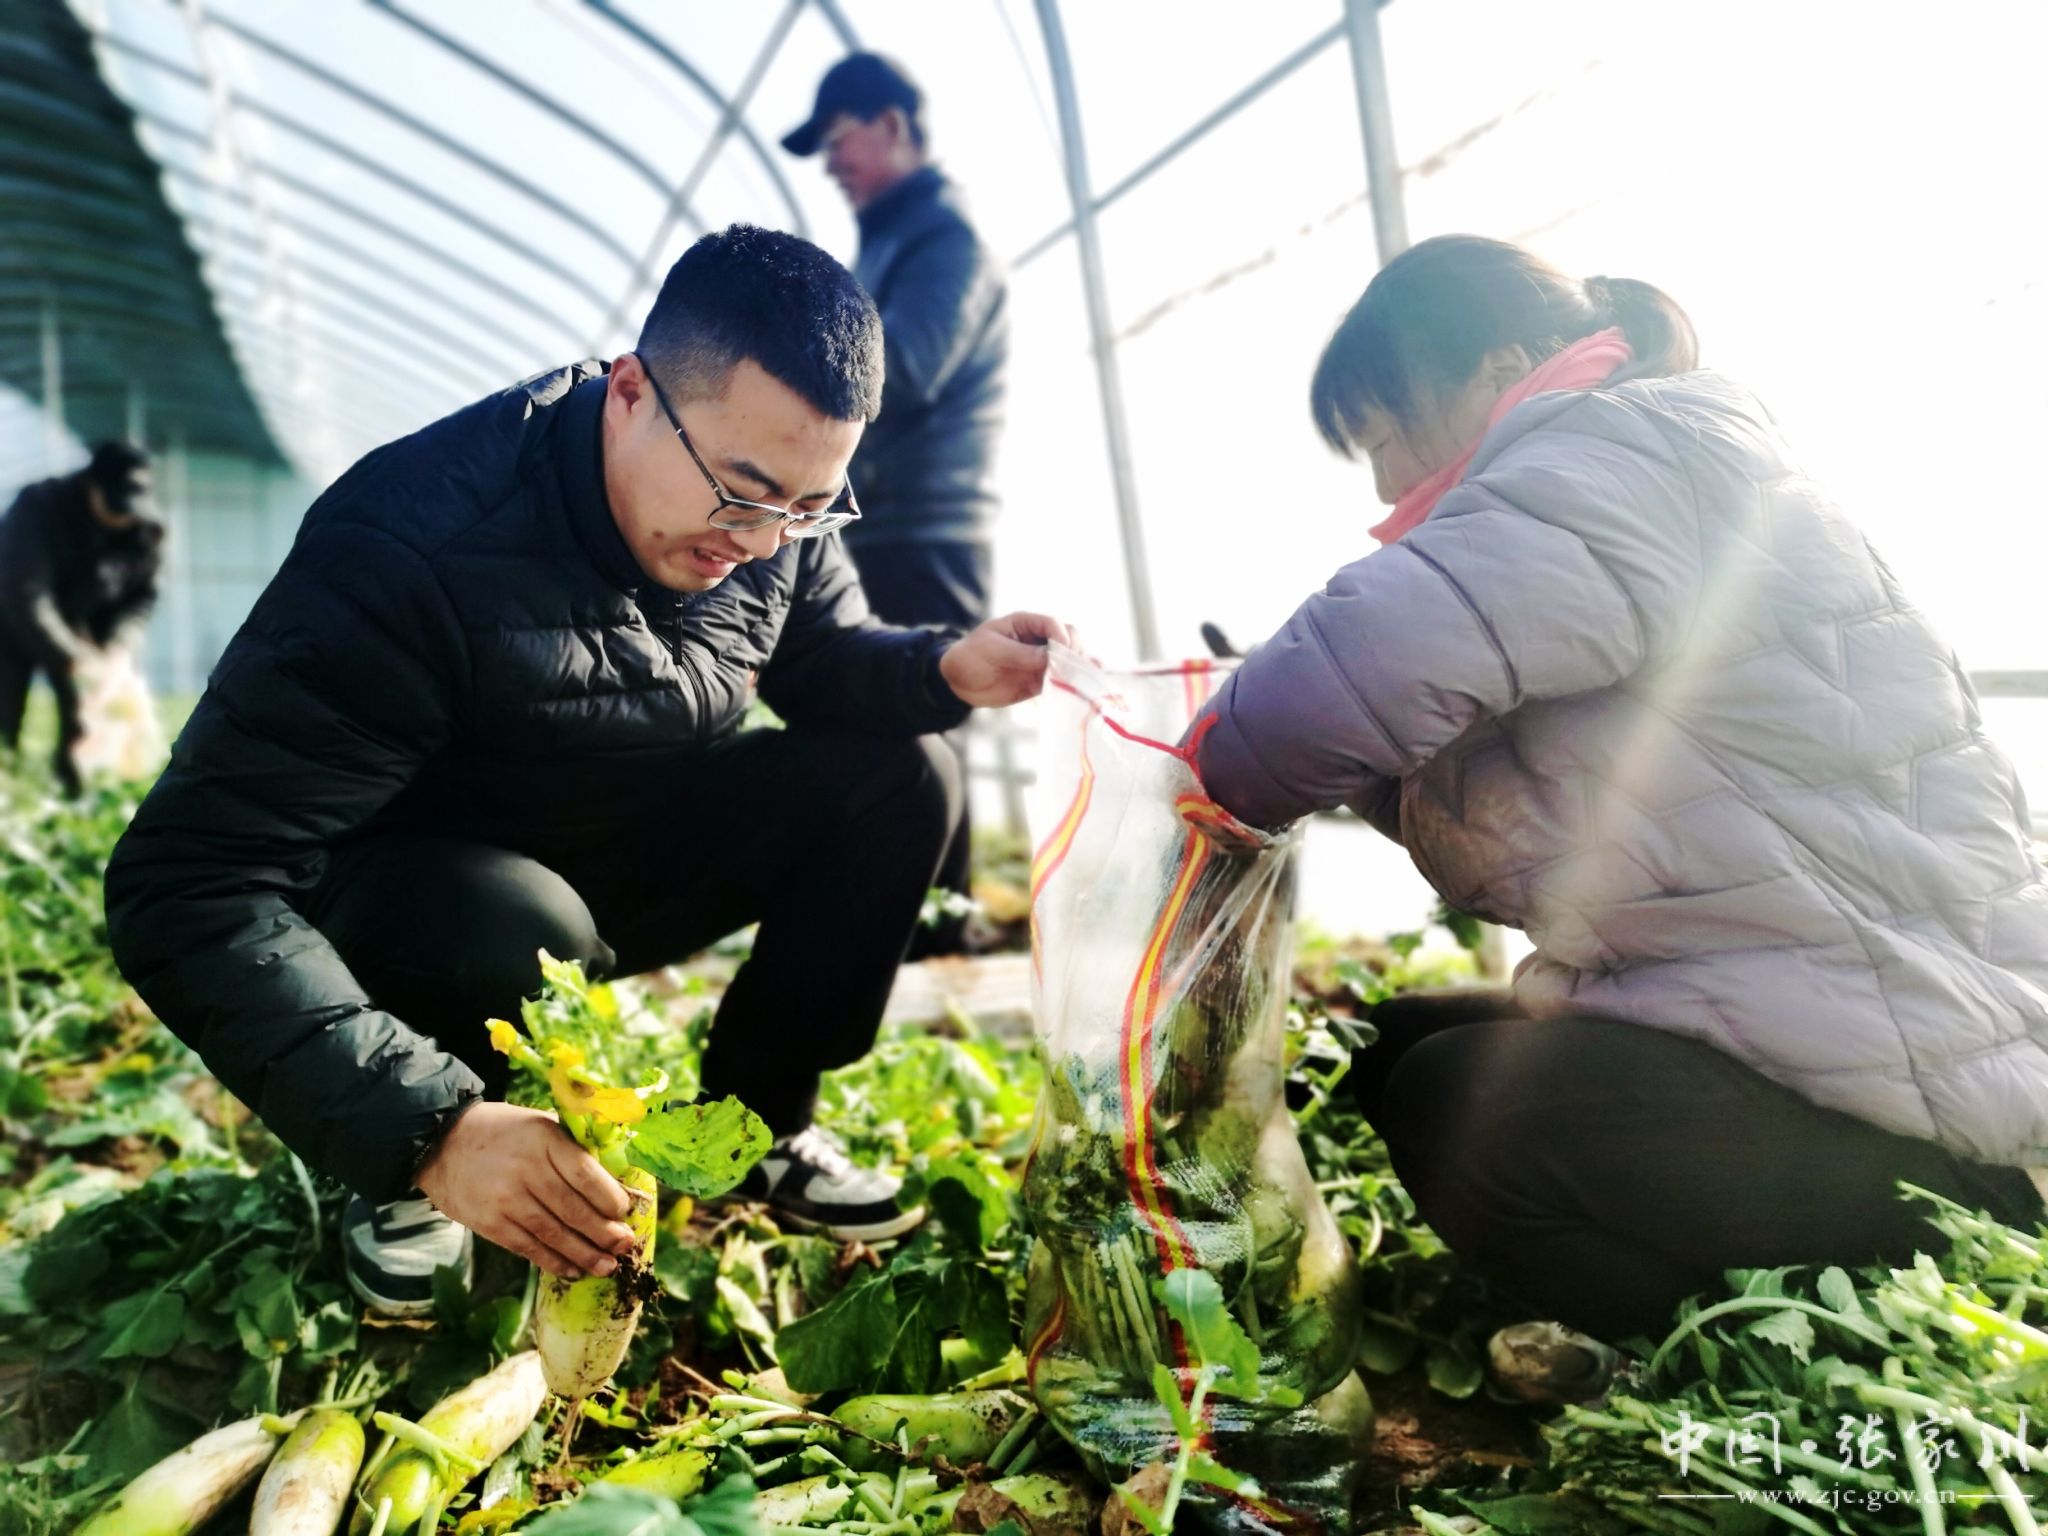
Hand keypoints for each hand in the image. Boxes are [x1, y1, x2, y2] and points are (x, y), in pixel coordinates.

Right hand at [415, 1102, 638, 1280]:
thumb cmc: (505, 1133)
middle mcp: (525, 1169)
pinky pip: (528, 1248)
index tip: (624, 1211)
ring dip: (584, 1254)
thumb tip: (615, 1179)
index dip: (609, 1198)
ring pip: (553, 1233)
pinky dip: (554, 1261)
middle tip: (625, 1245)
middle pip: (572, 1208)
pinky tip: (574, 1270)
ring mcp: (505, 1199)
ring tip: (608, 1266)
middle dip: (604, 1232)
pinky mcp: (490, 1223)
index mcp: (544, 1139)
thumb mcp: (540, 1124)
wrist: (442, 1143)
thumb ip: (572, 1148)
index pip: (584, 1174)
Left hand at [938, 612, 1076, 706]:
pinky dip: (1070, 685)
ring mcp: (1040, 661)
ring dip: (1075, 669)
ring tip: (1075, 681)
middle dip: (1074, 651)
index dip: (1061, 636)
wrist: (958, 682)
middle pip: (1069, 639)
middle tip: (1069, 668)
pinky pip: (1061, 681)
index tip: (1060, 652)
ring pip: (1070, 660)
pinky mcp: (1040, 680)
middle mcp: (1037, 640)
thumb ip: (1020, 654)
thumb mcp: (991, 650)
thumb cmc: (970, 657)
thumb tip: (1050, 658)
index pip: (1052, 624)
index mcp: (1025, 624)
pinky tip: (1077, 690)